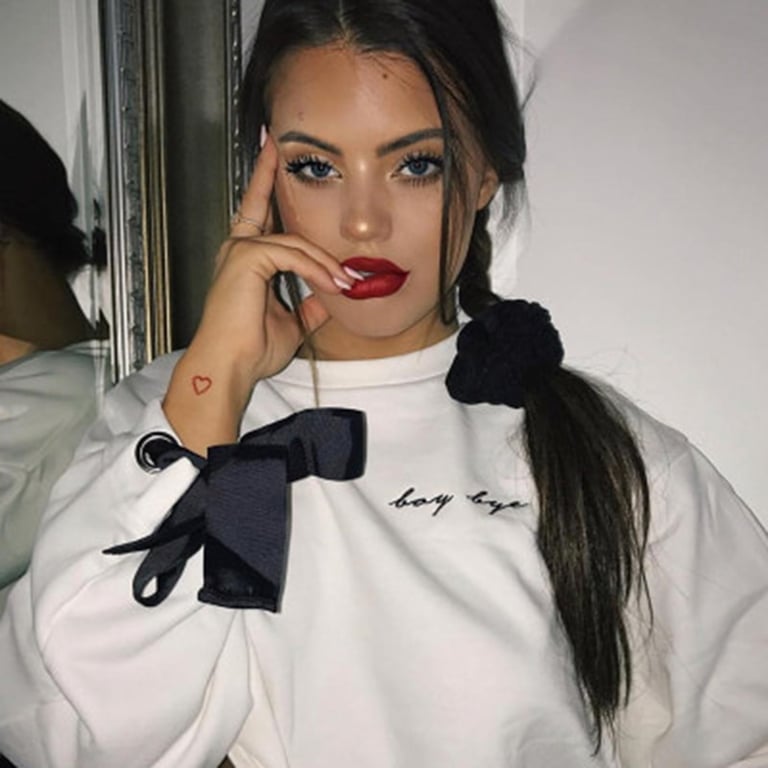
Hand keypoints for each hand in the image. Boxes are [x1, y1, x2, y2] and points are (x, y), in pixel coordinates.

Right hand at [162, 131, 353, 450]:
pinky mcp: (245, 259)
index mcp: (246, 261)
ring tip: (347, 283)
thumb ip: (310, 302)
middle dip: (270, 173)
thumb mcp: (293, 322)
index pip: (258, 216)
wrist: (231, 368)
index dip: (264, 185)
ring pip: (293, 240)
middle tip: (276, 143)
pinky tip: (331, 285)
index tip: (271, 155)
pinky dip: (315, 270)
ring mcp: (239, 252)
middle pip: (262, 204)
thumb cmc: (251, 350)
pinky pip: (291, 255)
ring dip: (324, 262)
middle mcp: (239, 249)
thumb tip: (332, 295)